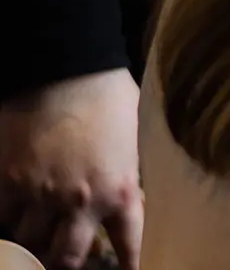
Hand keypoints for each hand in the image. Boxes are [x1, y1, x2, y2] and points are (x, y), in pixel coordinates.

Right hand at [0, 70, 142, 269]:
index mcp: (120, 190)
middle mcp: (81, 204)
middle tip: (59, 260)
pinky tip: (9, 219)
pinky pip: (0, 218)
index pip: (128, 243)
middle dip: (62, 264)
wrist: (64, 65)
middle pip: (66, 259)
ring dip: (29, 243)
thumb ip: (123, 169)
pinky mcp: (5, 181)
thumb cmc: (106, 92)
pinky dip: (4, 221)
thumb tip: (118, 186)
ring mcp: (39, 196)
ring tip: (30, 240)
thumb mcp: (130, 136)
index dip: (126, 263)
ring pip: (27, 242)